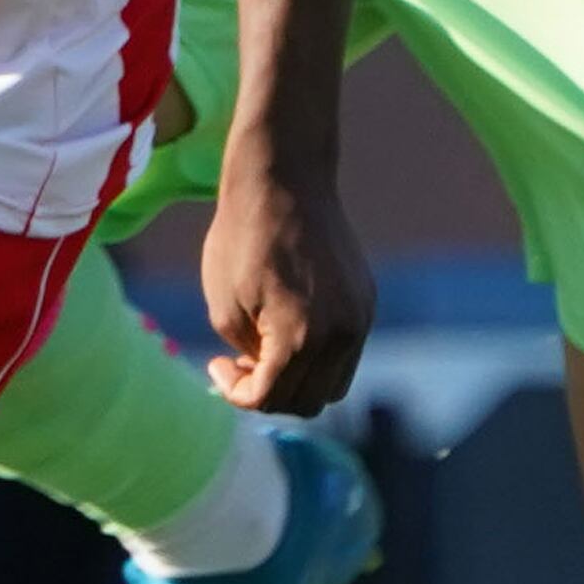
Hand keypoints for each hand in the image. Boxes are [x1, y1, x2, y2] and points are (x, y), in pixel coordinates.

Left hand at [197, 144, 374, 418]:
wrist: (285, 180)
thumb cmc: (243, 238)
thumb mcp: (223, 306)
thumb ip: (246, 356)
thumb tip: (264, 378)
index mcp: (299, 338)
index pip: (270, 399)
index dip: (237, 392)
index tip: (216, 364)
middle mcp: (341, 336)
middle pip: (307, 402)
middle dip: (268, 392)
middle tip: (239, 363)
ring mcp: (361, 319)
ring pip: (332, 385)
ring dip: (297, 380)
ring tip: (264, 349)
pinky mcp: (367, 303)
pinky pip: (346, 353)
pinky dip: (317, 357)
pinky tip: (288, 329)